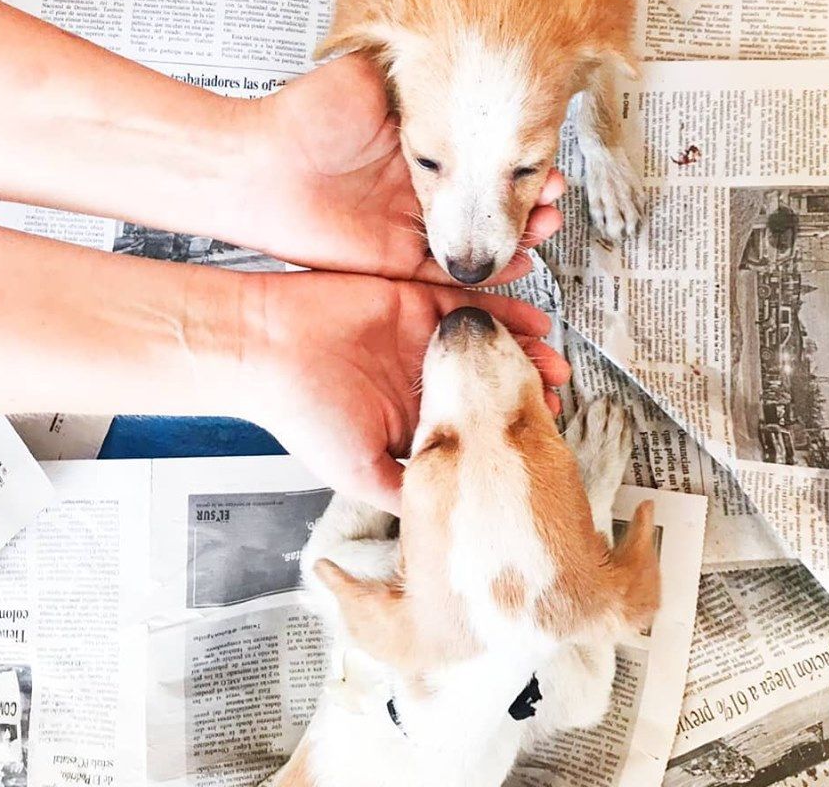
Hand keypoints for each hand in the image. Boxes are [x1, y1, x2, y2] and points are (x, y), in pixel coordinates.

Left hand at [235, 54, 564, 283]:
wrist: (260, 169)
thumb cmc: (304, 120)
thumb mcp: (369, 74)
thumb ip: (410, 65)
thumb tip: (446, 42)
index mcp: (421, 145)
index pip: (484, 154)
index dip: (518, 157)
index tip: (547, 154)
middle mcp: (423, 187)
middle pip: (490, 198)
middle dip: (530, 198)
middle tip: (556, 195)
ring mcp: (413, 225)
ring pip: (480, 236)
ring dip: (518, 233)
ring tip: (548, 226)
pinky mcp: (400, 261)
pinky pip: (452, 270)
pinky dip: (487, 270)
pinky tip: (517, 261)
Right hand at [237, 272, 570, 512]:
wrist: (267, 348)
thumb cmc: (303, 412)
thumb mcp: (359, 472)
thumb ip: (405, 492)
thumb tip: (443, 525)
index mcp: (411, 420)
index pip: (472, 425)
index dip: (507, 430)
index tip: (543, 434)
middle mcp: (421, 380)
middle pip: (487, 382)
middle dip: (526, 388)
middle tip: (560, 393)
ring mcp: (421, 341)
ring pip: (485, 345)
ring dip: (522, 351)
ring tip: (554, 361)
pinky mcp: (416, 303)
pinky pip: (469, 304)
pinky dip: (502, 312)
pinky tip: (531, 321)